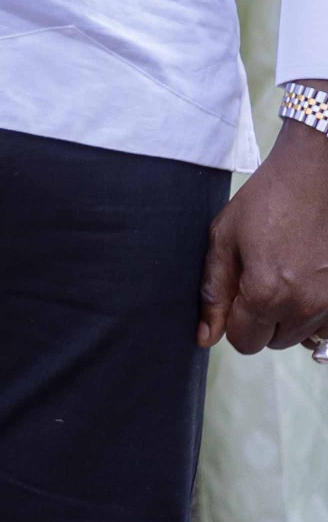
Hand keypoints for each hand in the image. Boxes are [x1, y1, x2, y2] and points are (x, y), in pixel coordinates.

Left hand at [201, 119, 327, 352]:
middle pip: (273, 342)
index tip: (235, 296)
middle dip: (259, 320)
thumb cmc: (266, 202)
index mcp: (267, 294)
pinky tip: (305, 282)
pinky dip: (313, 314)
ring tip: (283, 275)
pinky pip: (325, 327)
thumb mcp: (224, 240)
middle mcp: (304, 307)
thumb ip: (213, 292)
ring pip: (300, 337)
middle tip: (258, 279)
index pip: (244, 342)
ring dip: (287, 318)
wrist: (316, 178)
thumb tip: (204, 336)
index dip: (233, 323)